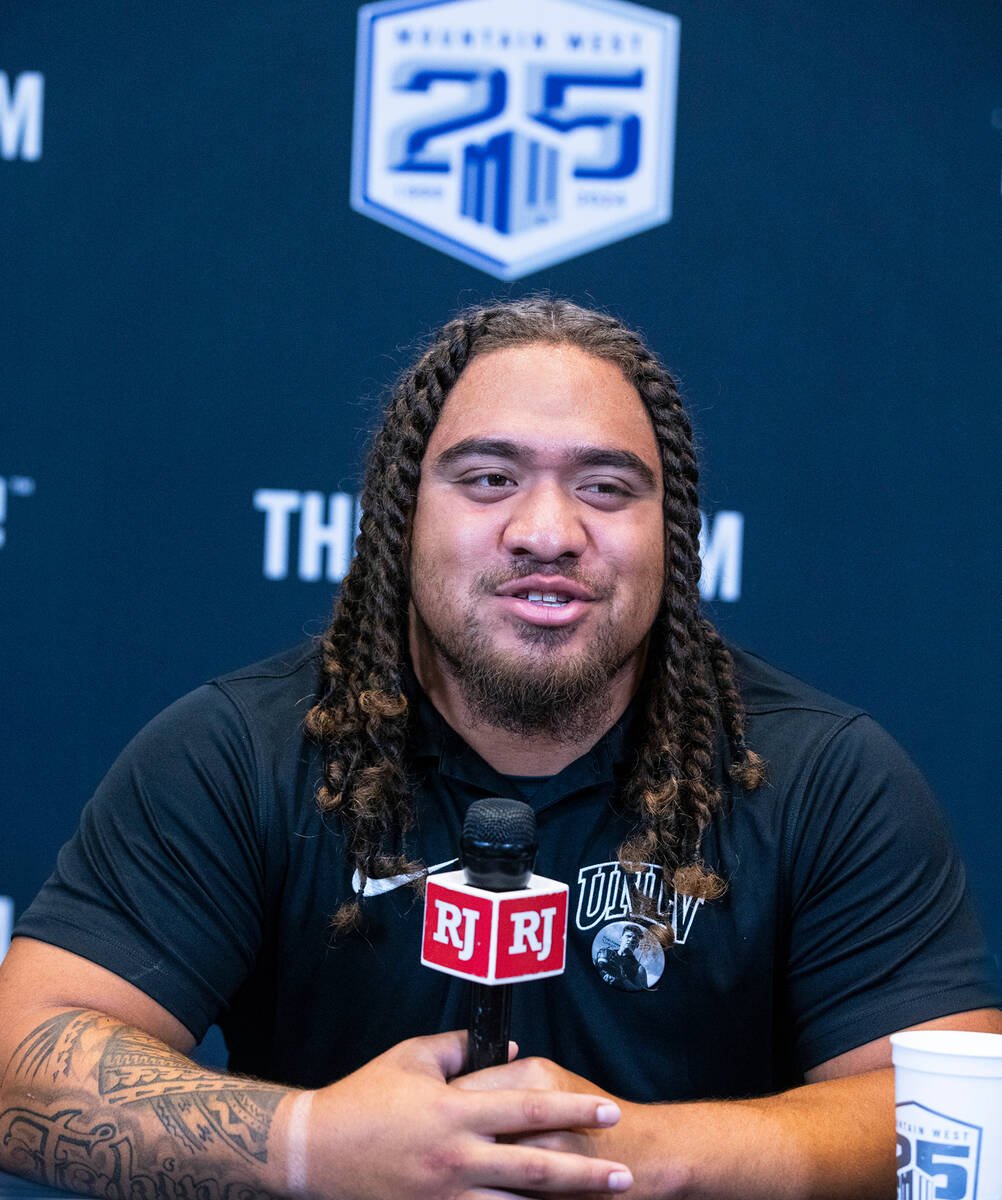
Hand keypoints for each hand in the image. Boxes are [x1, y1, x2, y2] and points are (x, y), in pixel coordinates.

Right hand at [306, 1031, 633, 1199]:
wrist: (316, 1152)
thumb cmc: (365, 1098)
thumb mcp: (412, 1058)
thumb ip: (462, 1047)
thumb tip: (511, 1050)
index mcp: (455, 1111)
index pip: (529, 1110)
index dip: (574, 1112)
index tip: (609, 1114)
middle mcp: (456, 1159)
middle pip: (536, 1170)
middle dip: (586, 1174)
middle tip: (626, 1175)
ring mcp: (444, 1199)